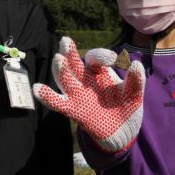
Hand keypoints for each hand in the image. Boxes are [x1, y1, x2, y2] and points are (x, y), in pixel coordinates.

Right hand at [33, 37, 144, 152]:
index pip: (95, 58)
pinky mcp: (74, 110)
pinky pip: (58, 102)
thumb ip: (136, 80)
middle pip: (75, 63)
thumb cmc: (127, 108)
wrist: (123, 132)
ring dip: (61, 70)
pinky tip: (38, 89)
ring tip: (58, 59)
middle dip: (70, 52)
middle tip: (66, 41)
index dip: (101, 55)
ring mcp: (78, 94)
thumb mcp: (134, 94)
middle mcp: (86, 80)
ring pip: (65, 79)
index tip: (114, 59)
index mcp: (100, 72)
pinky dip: (47, 96)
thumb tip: (135, 63)